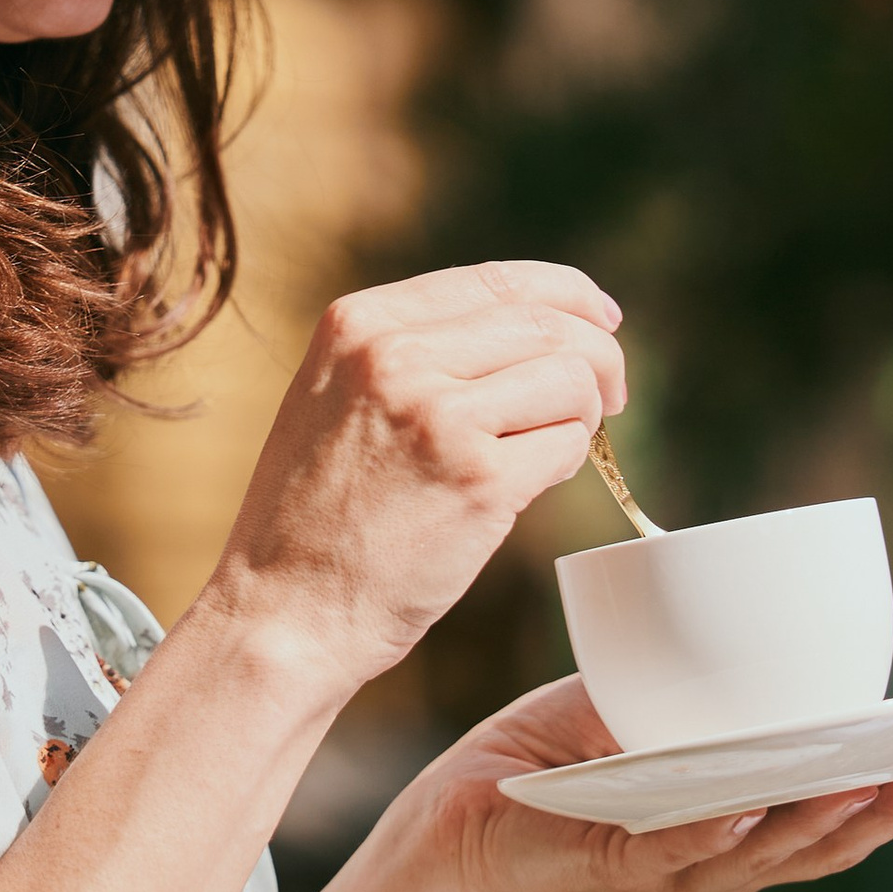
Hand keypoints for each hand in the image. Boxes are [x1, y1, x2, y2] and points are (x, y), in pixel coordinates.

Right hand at [203, 263, 625, 692]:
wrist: (283, 612)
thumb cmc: (313, 517)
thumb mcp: (335, 398)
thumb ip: (411, 352)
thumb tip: (533, 331)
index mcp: (358, 322)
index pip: (498, 279)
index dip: (569, 295)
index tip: (602, 320)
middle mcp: (395, 354)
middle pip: (549, 324)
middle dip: (599, 358)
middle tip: (608, 397)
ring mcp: (438, 414)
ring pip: (571, 379)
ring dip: (583, 415)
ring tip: (550, 449)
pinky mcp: (477, 479)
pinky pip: (566, 447)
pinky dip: (564, 465)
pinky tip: (523, 487)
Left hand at [413, 673, 892, 891]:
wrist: (464, 794)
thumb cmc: (563, 745)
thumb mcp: (654, 699)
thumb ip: (717, 683)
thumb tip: (787, 618)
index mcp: (743, 826)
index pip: (842, 811)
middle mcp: (721, 862)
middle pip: (827, 846)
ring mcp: (674, 873)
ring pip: (768, 857)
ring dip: (828, 817)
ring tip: (882, 775)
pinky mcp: (616, 868)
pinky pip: (676, 853)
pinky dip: (717, 829)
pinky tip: (751, 802)